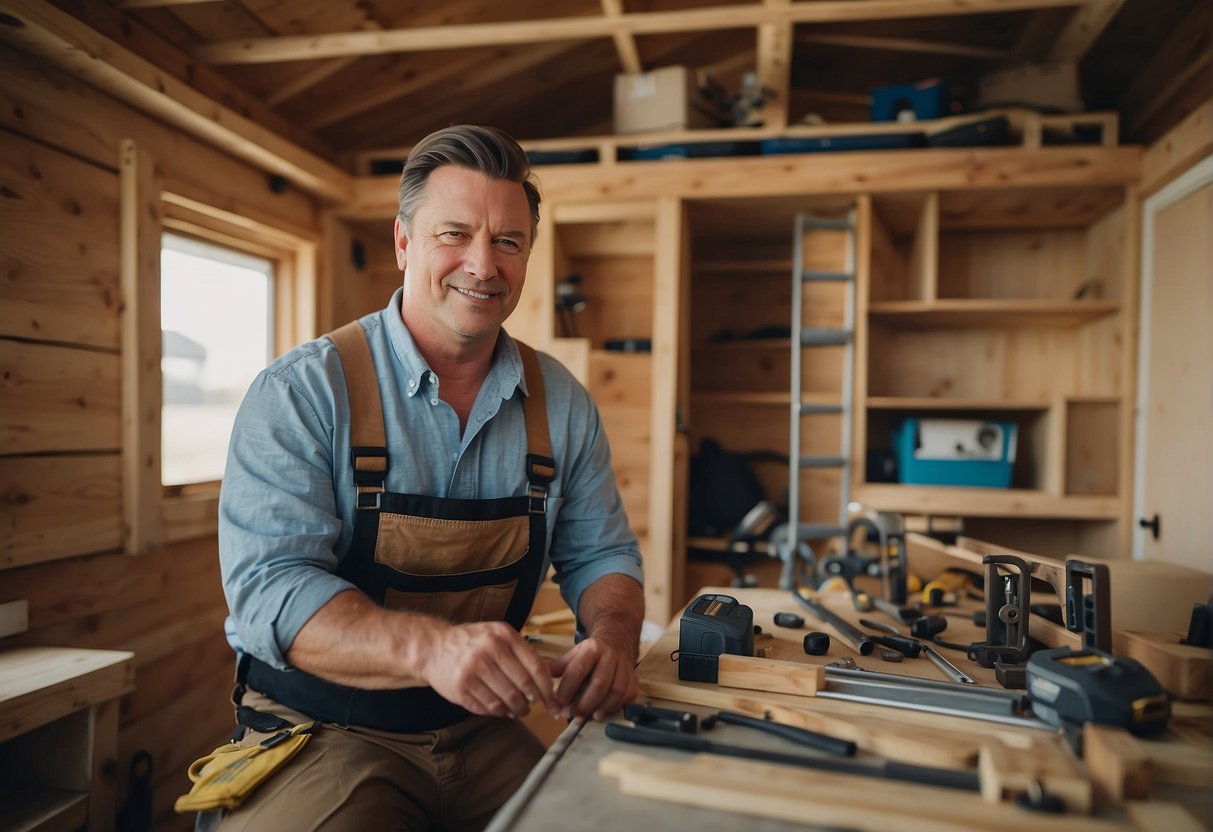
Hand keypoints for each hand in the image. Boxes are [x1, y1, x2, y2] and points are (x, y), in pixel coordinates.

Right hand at [419, 620, 558, 718]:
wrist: (433, 647)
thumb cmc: (472, 643)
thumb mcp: (497, 636)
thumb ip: (521, 653)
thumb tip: (549, 681)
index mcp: (503, 635)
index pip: (535, 666)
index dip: (547, 688)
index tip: (553, 700)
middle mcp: (489, 650)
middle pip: (523, 686)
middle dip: (532, 702)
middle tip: (533, 707)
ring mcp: (473, 669)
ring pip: (506, 699)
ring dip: (516, 710)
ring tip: (518, 710)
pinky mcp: (460, 687)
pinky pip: (488, 707)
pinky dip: (498, 712)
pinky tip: (500, 709)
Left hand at [549, 635, 638, 721]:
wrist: (616, 642)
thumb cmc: (591, 654)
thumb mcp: (574, 654)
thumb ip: (560, 667)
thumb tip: (544, 682)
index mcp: (591, 649)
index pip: (577, 670)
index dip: (567, 689)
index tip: (560, 703)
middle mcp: (610, 656)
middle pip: (599, 683)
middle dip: (586, 703)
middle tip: (575, 715)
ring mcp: (624, 667)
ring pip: (616, 691)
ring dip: (603, 707)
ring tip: (591, 717)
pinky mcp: (634, 678)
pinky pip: (628, 695)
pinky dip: (617, 707)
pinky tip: (606, 712)